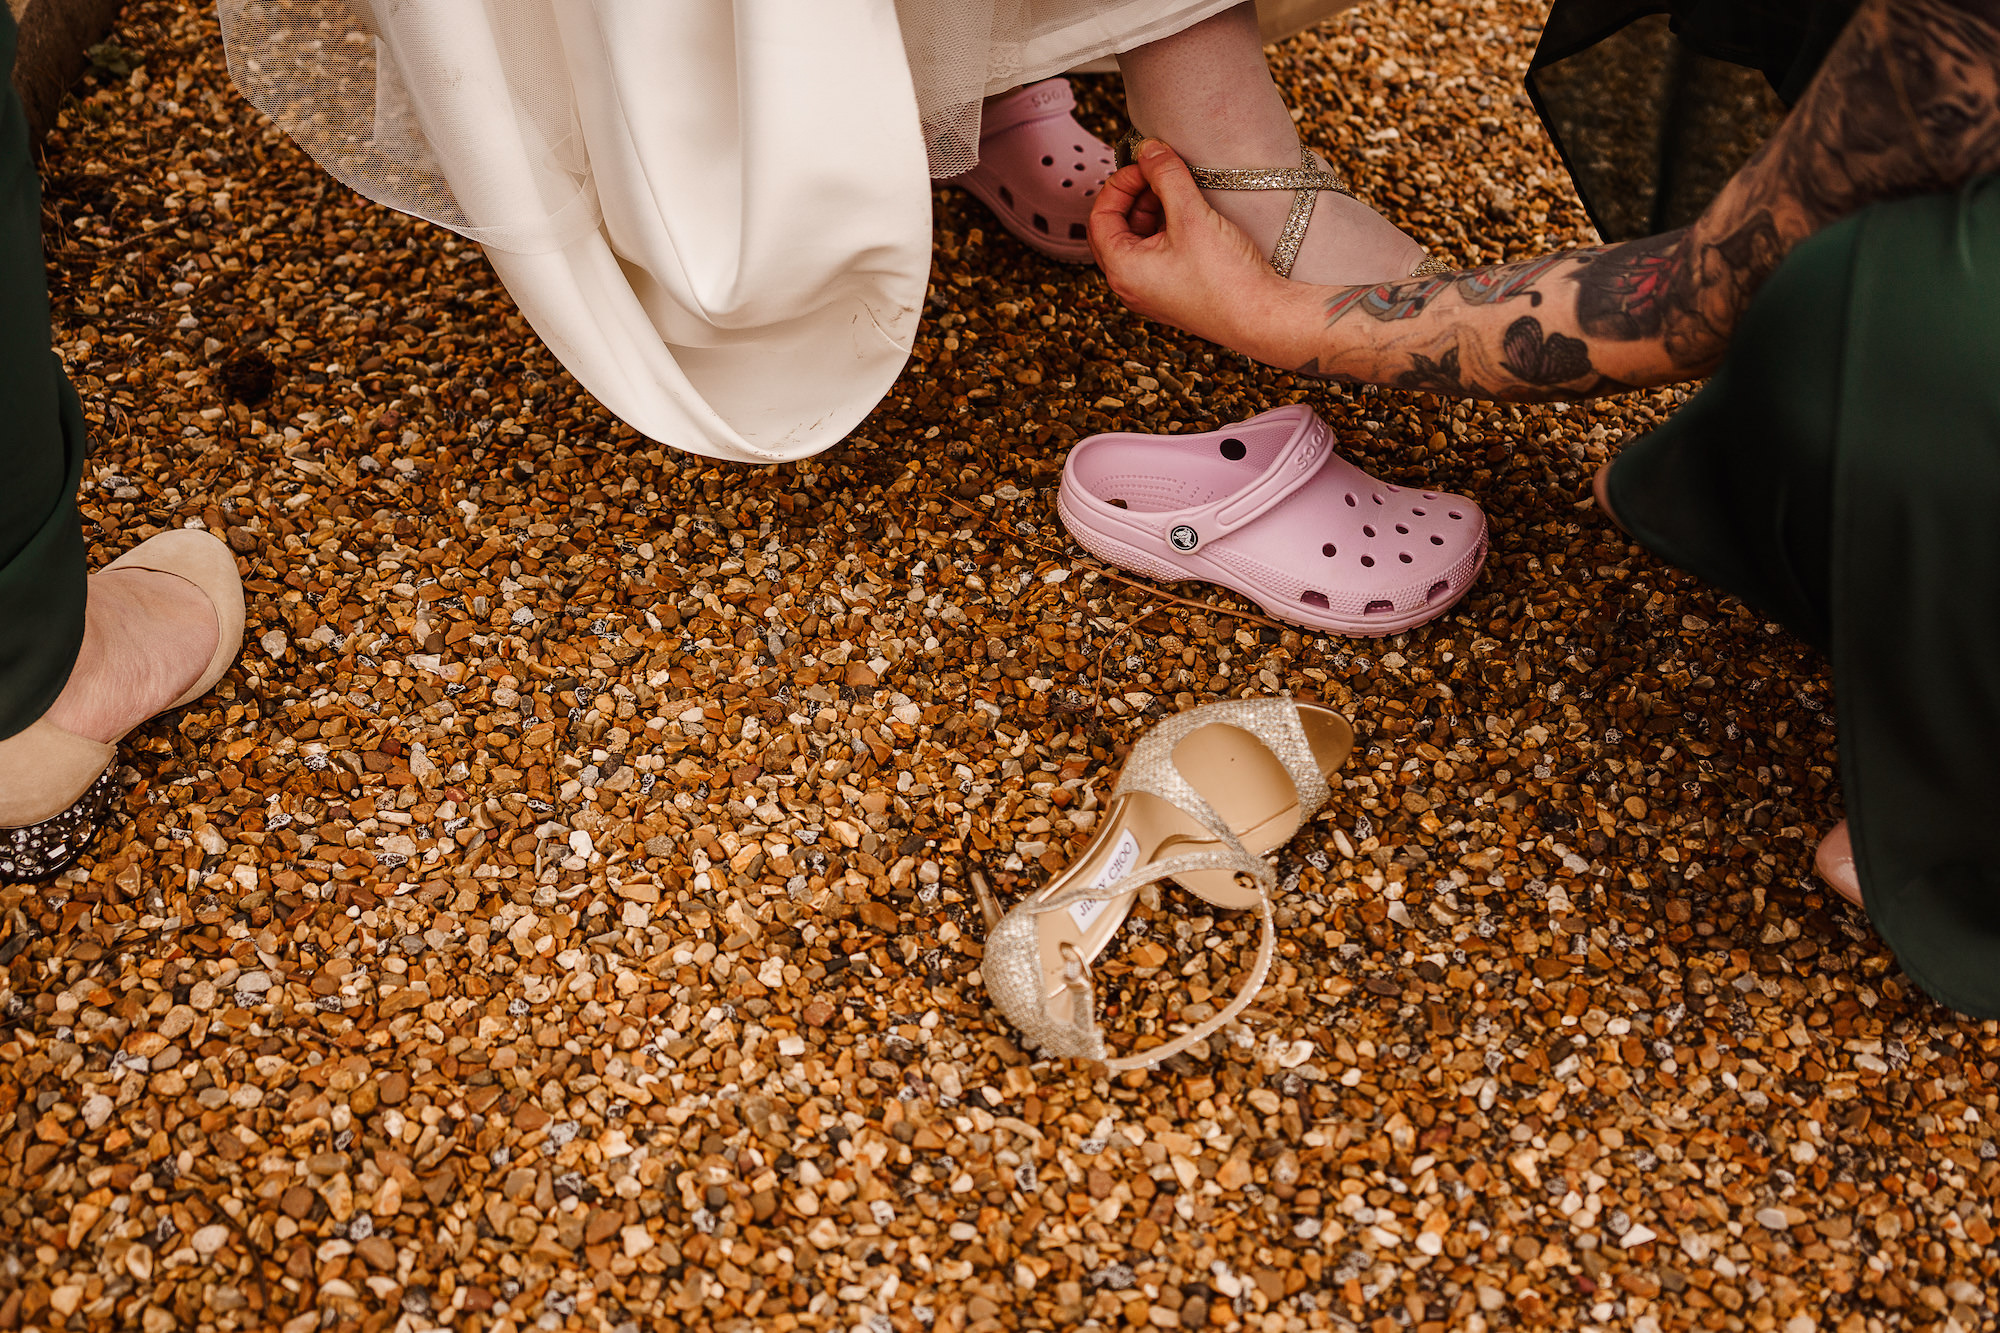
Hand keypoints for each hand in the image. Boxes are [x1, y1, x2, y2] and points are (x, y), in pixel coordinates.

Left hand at [1087, 139, 1293, 359]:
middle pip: (1115, 228)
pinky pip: (1157, 254)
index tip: (1147, 166)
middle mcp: (1130, 286)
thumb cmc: (1226, 279)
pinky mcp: (1173, 293)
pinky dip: (1166, 229)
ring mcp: (1151, 292)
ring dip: (1152, 211)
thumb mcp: (1192, 216)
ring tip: (1178, 191)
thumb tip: (1149, 149)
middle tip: (1159, 174)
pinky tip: (1190, 215)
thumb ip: (1166, 176)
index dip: (1120, 184)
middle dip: (1134, 196)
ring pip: (1137, 241)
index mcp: (1122, 271)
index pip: (1100, 216)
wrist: (1263, 317)